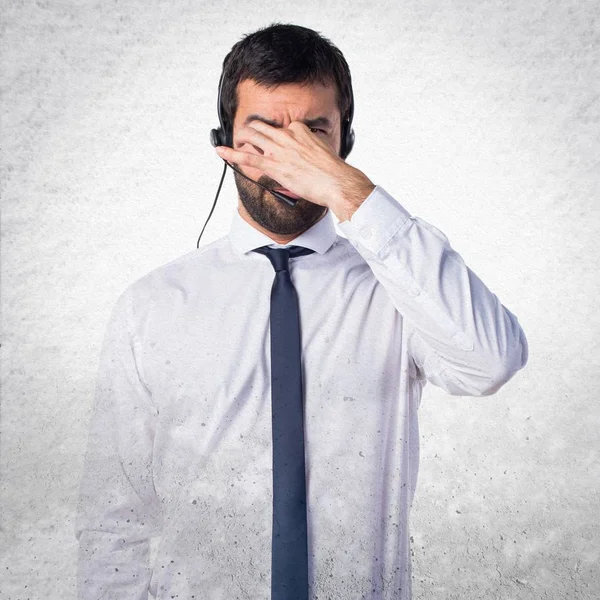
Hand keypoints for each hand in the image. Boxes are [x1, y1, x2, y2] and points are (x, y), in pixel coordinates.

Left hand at [215, 120, 374, 216]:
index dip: (276, 136)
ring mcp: (278, 150)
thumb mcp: (323, 150)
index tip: (276, 145)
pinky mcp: (273, 165)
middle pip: (262, 126)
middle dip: (252, 130)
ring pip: (251, 137)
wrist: (336, 181)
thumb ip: (312, 147)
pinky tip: (220, 151)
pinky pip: (247, 158)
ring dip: (240, 138)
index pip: (281, 128)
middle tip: (247, 137)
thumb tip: (309, 152)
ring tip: (235, 142)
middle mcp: (286, 136)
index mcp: (300, 130)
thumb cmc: (332, 171)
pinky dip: (231, 154)